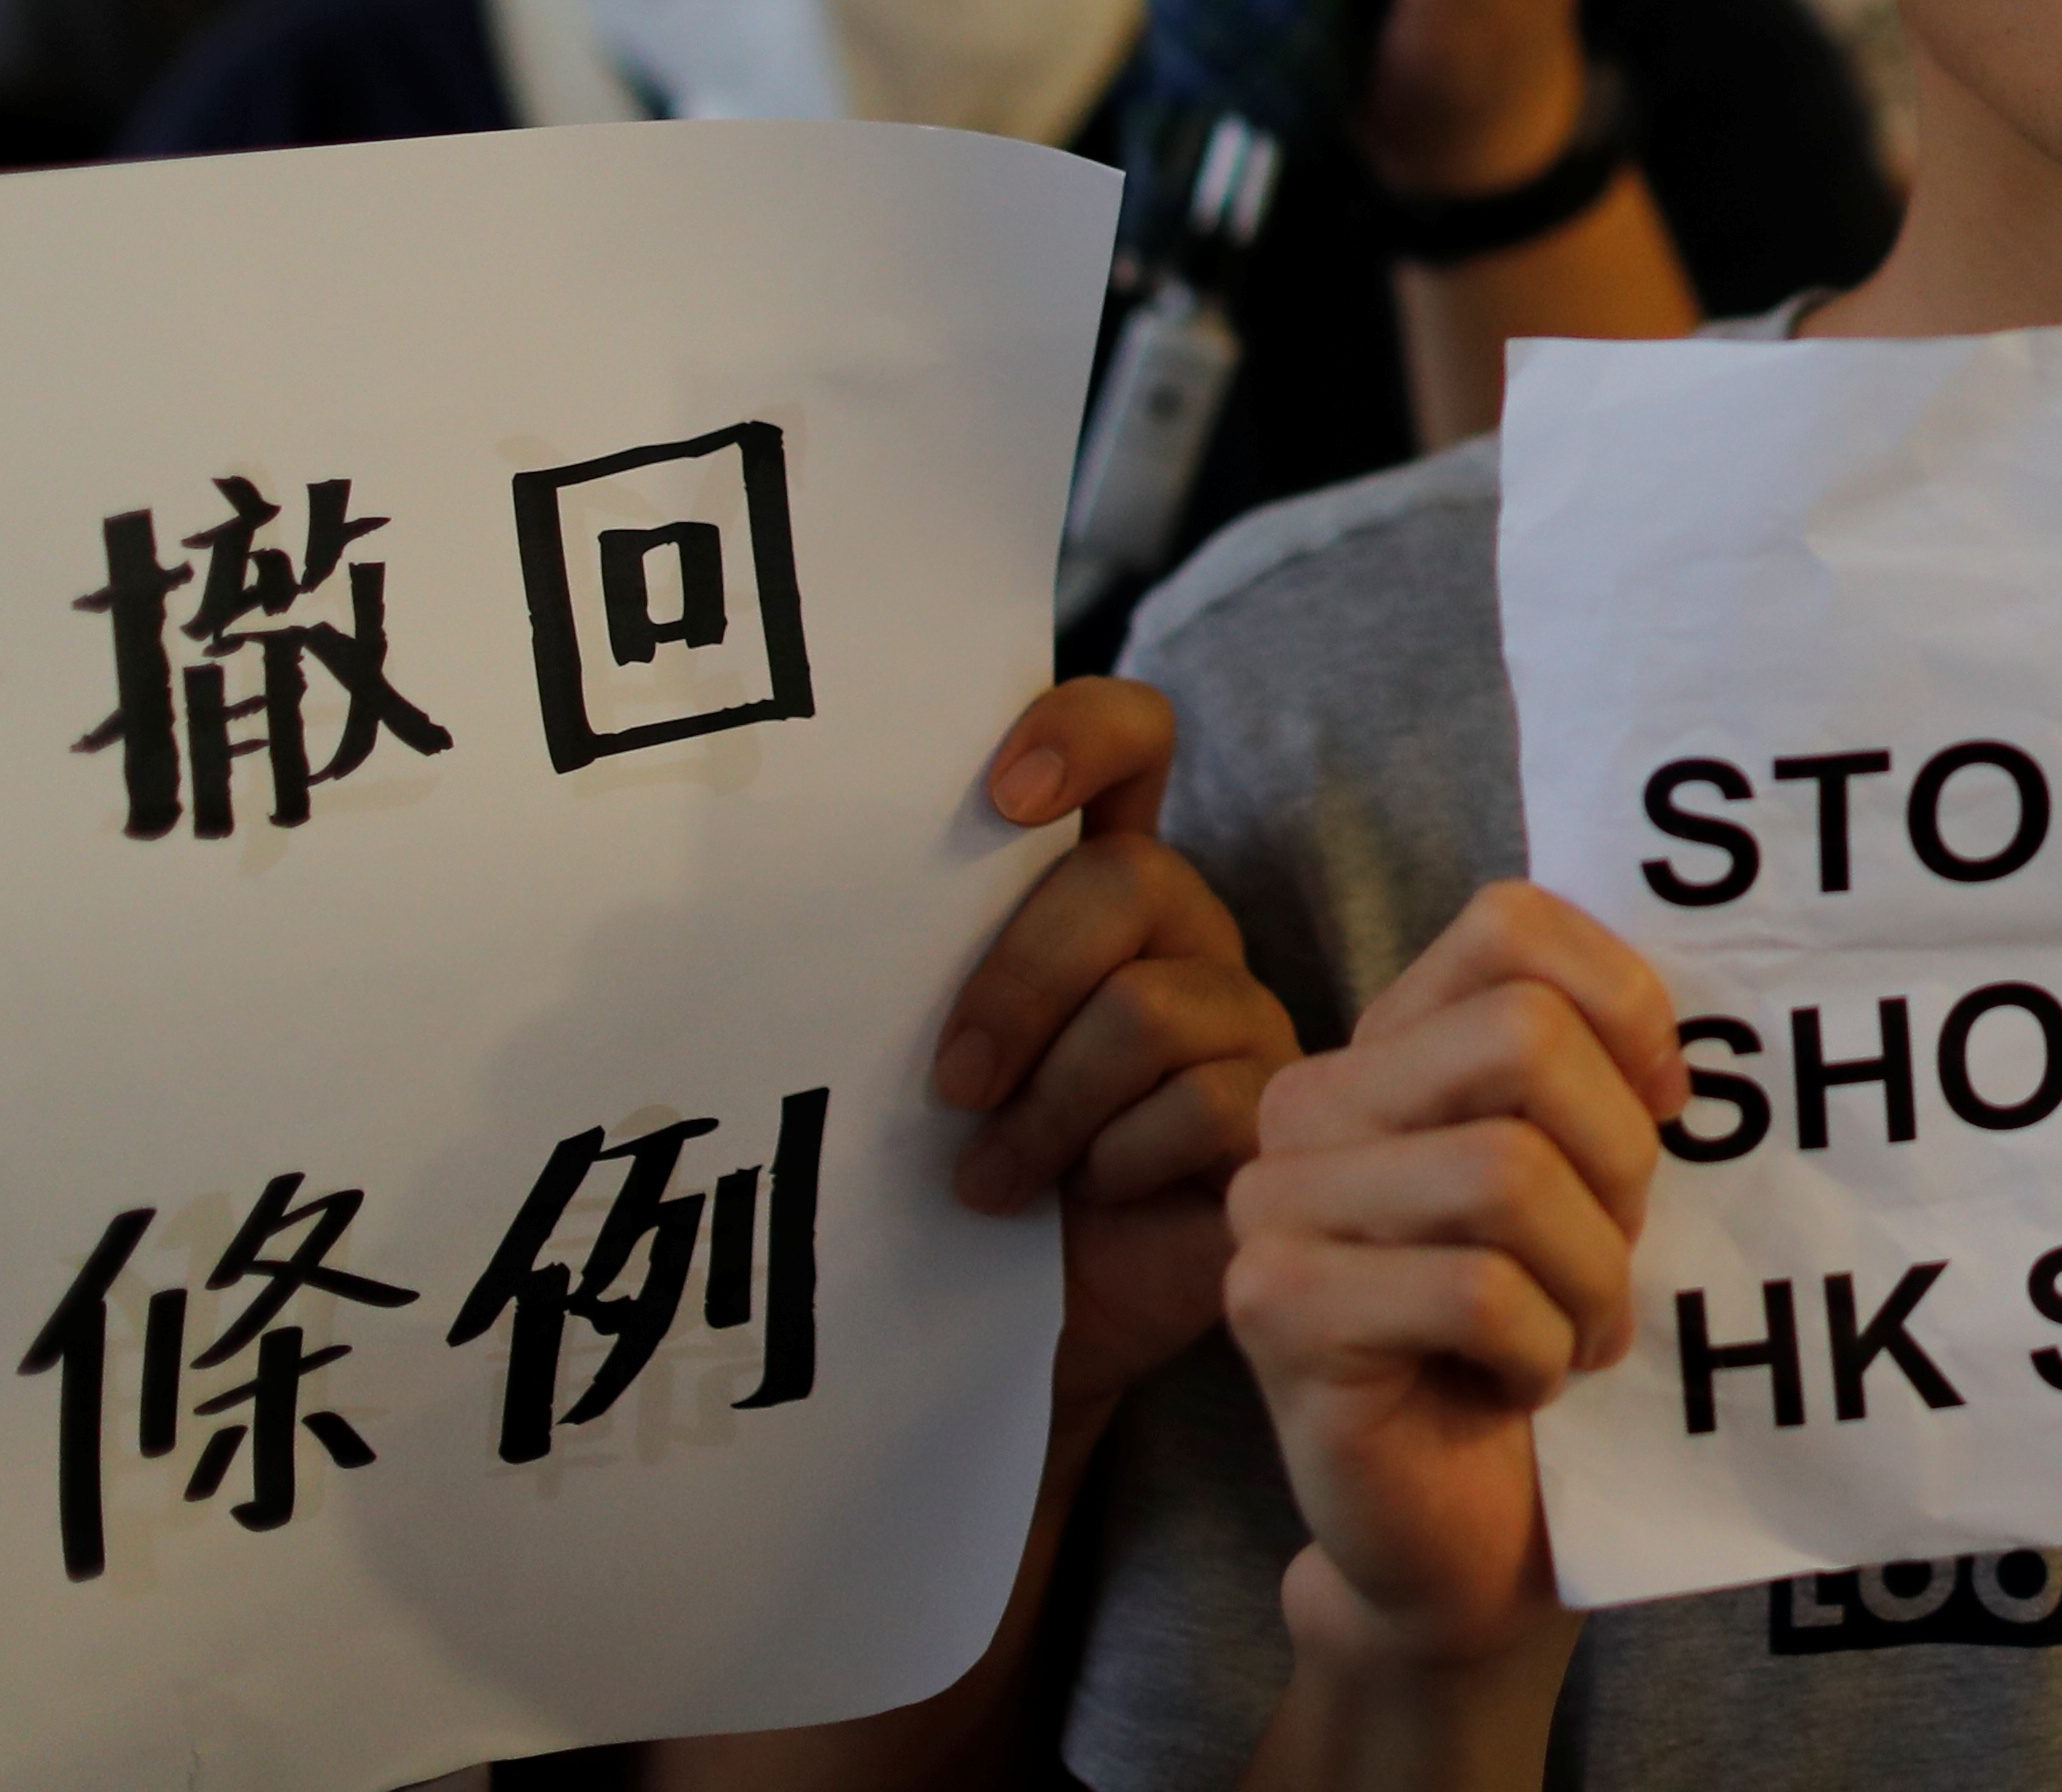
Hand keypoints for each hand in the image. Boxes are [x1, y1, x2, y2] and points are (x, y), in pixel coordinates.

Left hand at [932, 675, 1298, 1421]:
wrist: (1006, 1328)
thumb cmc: (947, 1174)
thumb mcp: (906, 1056)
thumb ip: (899, 966)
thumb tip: (789, 904)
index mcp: (1088, 885)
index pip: (1128, 741)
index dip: (1082, 733)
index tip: (1002, 796)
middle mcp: (1178, 933)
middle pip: (1134, 879)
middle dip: (1021, 984)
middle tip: (951, 1086)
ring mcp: (1239, 1020)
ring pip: (1155, 1007)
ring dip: (1050, 1109)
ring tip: (991, 1182)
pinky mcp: (1272, 1117)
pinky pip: (1207, 1105)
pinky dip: (1118, 1165)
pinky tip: (1087, 1205)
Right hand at [1225, 881, 1697, 1675]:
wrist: (1476, 1530)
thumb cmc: (1548, 1330)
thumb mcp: (1594, 1173)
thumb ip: (1608, 1070)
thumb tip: (1675, 1043)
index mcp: (1386, 1044)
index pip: (1510, 925)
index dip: (1623, 1005)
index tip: (1667, 1104)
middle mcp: (1307, 1104)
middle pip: (1523, 1038)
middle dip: (1619, 1157)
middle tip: (1617, 1251)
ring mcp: (1274, 1206)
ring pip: (1506, 1171)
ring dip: (1591, 1272)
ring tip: (1579, 1329)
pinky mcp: (1276, 1312)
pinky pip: (1476, 1290)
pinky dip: (1542, 1346)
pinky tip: (1524, 1382)